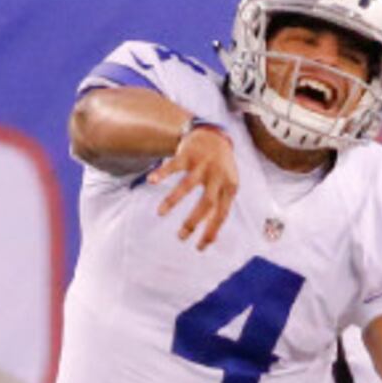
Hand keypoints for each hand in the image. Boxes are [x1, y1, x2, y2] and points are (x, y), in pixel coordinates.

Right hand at [151, 123, 238, 248]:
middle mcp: (217, 176)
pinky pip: (173, 165)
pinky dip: (162, 173)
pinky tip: (152, 181)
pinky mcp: (188, 154)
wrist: (215, 135)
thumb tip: (212, 238)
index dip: (211, 231)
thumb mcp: (227, 185)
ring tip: (160, 213)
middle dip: (193, 222)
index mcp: (229, 187)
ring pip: (187, 185)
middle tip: (181, 236)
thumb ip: (220, 207)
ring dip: (173, 200)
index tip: (199, 247)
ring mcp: (203, 164)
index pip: (222, 214)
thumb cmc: (220, 167)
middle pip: (207, 202)